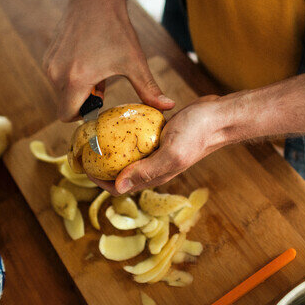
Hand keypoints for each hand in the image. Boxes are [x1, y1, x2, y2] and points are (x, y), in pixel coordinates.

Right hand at [43, 0, 173, 121]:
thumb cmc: (116, 29)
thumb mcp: (134, 61)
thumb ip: (148, 89)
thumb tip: (169, 107)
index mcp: (76, 79)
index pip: (67, 115)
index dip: (83, 116)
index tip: (99, 106)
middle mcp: (57, 73)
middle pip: (65, 104)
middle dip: (84, 101)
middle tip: (103, 86)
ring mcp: (50, 63)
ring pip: (61, 91)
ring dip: (77, 88)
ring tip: (97, 70)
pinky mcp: (48, 56)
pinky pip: (57, 77)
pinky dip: (70, 76)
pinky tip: (87, 61)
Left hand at [90, 96, 229, 194]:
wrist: (219, 116)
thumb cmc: (198, 133)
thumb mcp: (171, 152)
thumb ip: (146, 170)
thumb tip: (118, 187)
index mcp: (155, 176)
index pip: (120, 187)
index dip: (99, 180)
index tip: (85, 165)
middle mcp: (154, 167)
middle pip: (120, 173)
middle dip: (100, 165)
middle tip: (85, 149)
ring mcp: (156, 152)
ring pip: (126, 156)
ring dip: (110, 150)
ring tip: (94, 135)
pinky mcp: (159, 137)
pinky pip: (135, 139)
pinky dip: (123, 135)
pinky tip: (114, 121)